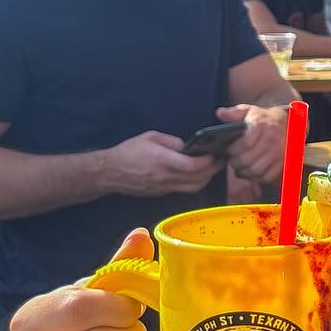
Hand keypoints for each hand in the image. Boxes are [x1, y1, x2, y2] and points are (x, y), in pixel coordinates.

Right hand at [99, 131, 219, 197]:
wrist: (109, 172)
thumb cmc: (129, 151)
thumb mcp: (150, 137)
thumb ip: (172, 141)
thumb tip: (188, 147)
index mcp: (162, 160)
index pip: (192, 166)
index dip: (208, 162)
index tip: (215, 154)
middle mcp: (164, 177)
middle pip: (197, 180)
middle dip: (212, 171)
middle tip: (220, 161)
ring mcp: (163, 188)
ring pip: (192, 188)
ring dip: (206, 179)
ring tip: (212, 168)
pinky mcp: (161, 193)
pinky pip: (183, 190)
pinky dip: (193, 183)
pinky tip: (196, 174)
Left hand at [218, 102, 287, 181]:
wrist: (290, 124)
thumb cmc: (265, 119)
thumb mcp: (250, 111)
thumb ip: (234, 112)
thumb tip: (219, 112)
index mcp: (262, 125)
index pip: (245, 143)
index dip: (233, 150)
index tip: (228, 151)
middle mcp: (272, 139)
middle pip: (248, 159)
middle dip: (235, 163)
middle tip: (232, 161)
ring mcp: (279, 152)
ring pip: (256, 170)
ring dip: (244, 172)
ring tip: (239, 168)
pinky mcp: (284, 163)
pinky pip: (266, 177)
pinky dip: (256, 178)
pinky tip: (250, 173)